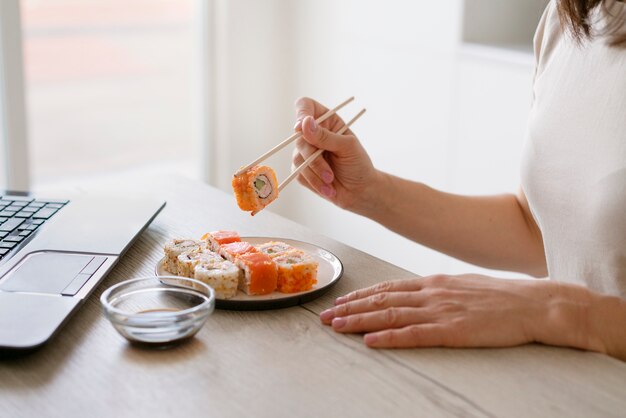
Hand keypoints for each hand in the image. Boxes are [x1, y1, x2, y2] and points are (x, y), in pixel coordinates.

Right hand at [292, 97, 379, 211]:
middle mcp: (313, 134)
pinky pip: (298, 173)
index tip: (301, 127)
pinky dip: (313, 182)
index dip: (301, 113)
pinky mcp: (302, 169)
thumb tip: (304, 123)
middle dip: (314, 158)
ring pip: (298, 157)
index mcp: (326, 121)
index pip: (306, 107)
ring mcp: (305, 152)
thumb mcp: (347, 147)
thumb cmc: (358, 164)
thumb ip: (325, 136)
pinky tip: (328, 188)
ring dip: (315, 173)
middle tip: (329, 173)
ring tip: (331, 181)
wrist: (360, 191)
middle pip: (299, 137)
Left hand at [320, 274, 600, 350]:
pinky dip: (389, 338)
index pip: (388, 288)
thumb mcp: (463, 286)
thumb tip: (418, 295)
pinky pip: (414, 335)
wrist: (533, 303)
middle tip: (325, 316)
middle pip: (381, 300)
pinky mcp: (453, 331)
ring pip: (390, 316)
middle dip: (350, 308)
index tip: (341, 300)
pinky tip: (370, 342)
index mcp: (434, 282)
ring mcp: (440, 311)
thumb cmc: (501, 296)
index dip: (362, 295)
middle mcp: (431, 293)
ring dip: (359, 322)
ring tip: (336, 326)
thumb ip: (438, 291)